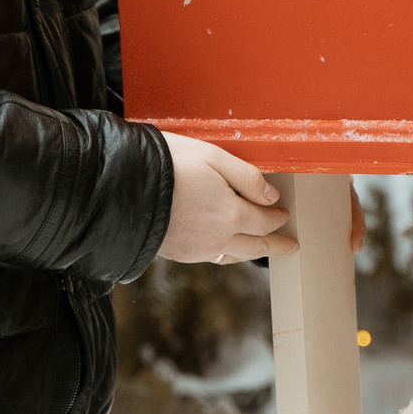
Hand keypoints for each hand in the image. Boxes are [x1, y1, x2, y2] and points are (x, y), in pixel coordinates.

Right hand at [158, 132, 297, 263]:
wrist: (122, 190)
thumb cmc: (167, 165)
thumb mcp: (213, 157)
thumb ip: (247, 177)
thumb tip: (271, 196)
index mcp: (231, 214)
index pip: (264, 220)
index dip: (277, 218)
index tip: (284, 214)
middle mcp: (217, 237)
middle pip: (255, 245)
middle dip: (275, 245)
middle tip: (290, 247)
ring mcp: (196, 248)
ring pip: (233, 255)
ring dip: (252, 252)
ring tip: (263, 251)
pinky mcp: (177, 252)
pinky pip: (212, 256)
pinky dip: (227, 253)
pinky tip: (225, 249)